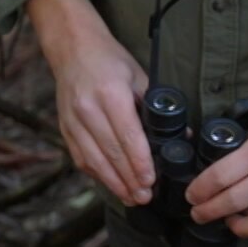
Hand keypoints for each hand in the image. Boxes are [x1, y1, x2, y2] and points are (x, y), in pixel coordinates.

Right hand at [27, 0, 154, 205]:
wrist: (73, 48)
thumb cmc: (109, 61)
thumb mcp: (138, 76)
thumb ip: (155, 106)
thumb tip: (182, 134)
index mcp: (110, 93)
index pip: (128, 135)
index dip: (140, 162)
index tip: (151, 180)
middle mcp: (88, 109)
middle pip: (111, 153)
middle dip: (130, 179)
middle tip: (146, 197)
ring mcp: (73, 120)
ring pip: (94, 160)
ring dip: (114, 183)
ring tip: (132, 197)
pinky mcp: (65, 128)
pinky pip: (81, 157)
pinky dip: (97, 174)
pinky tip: (112, 184)